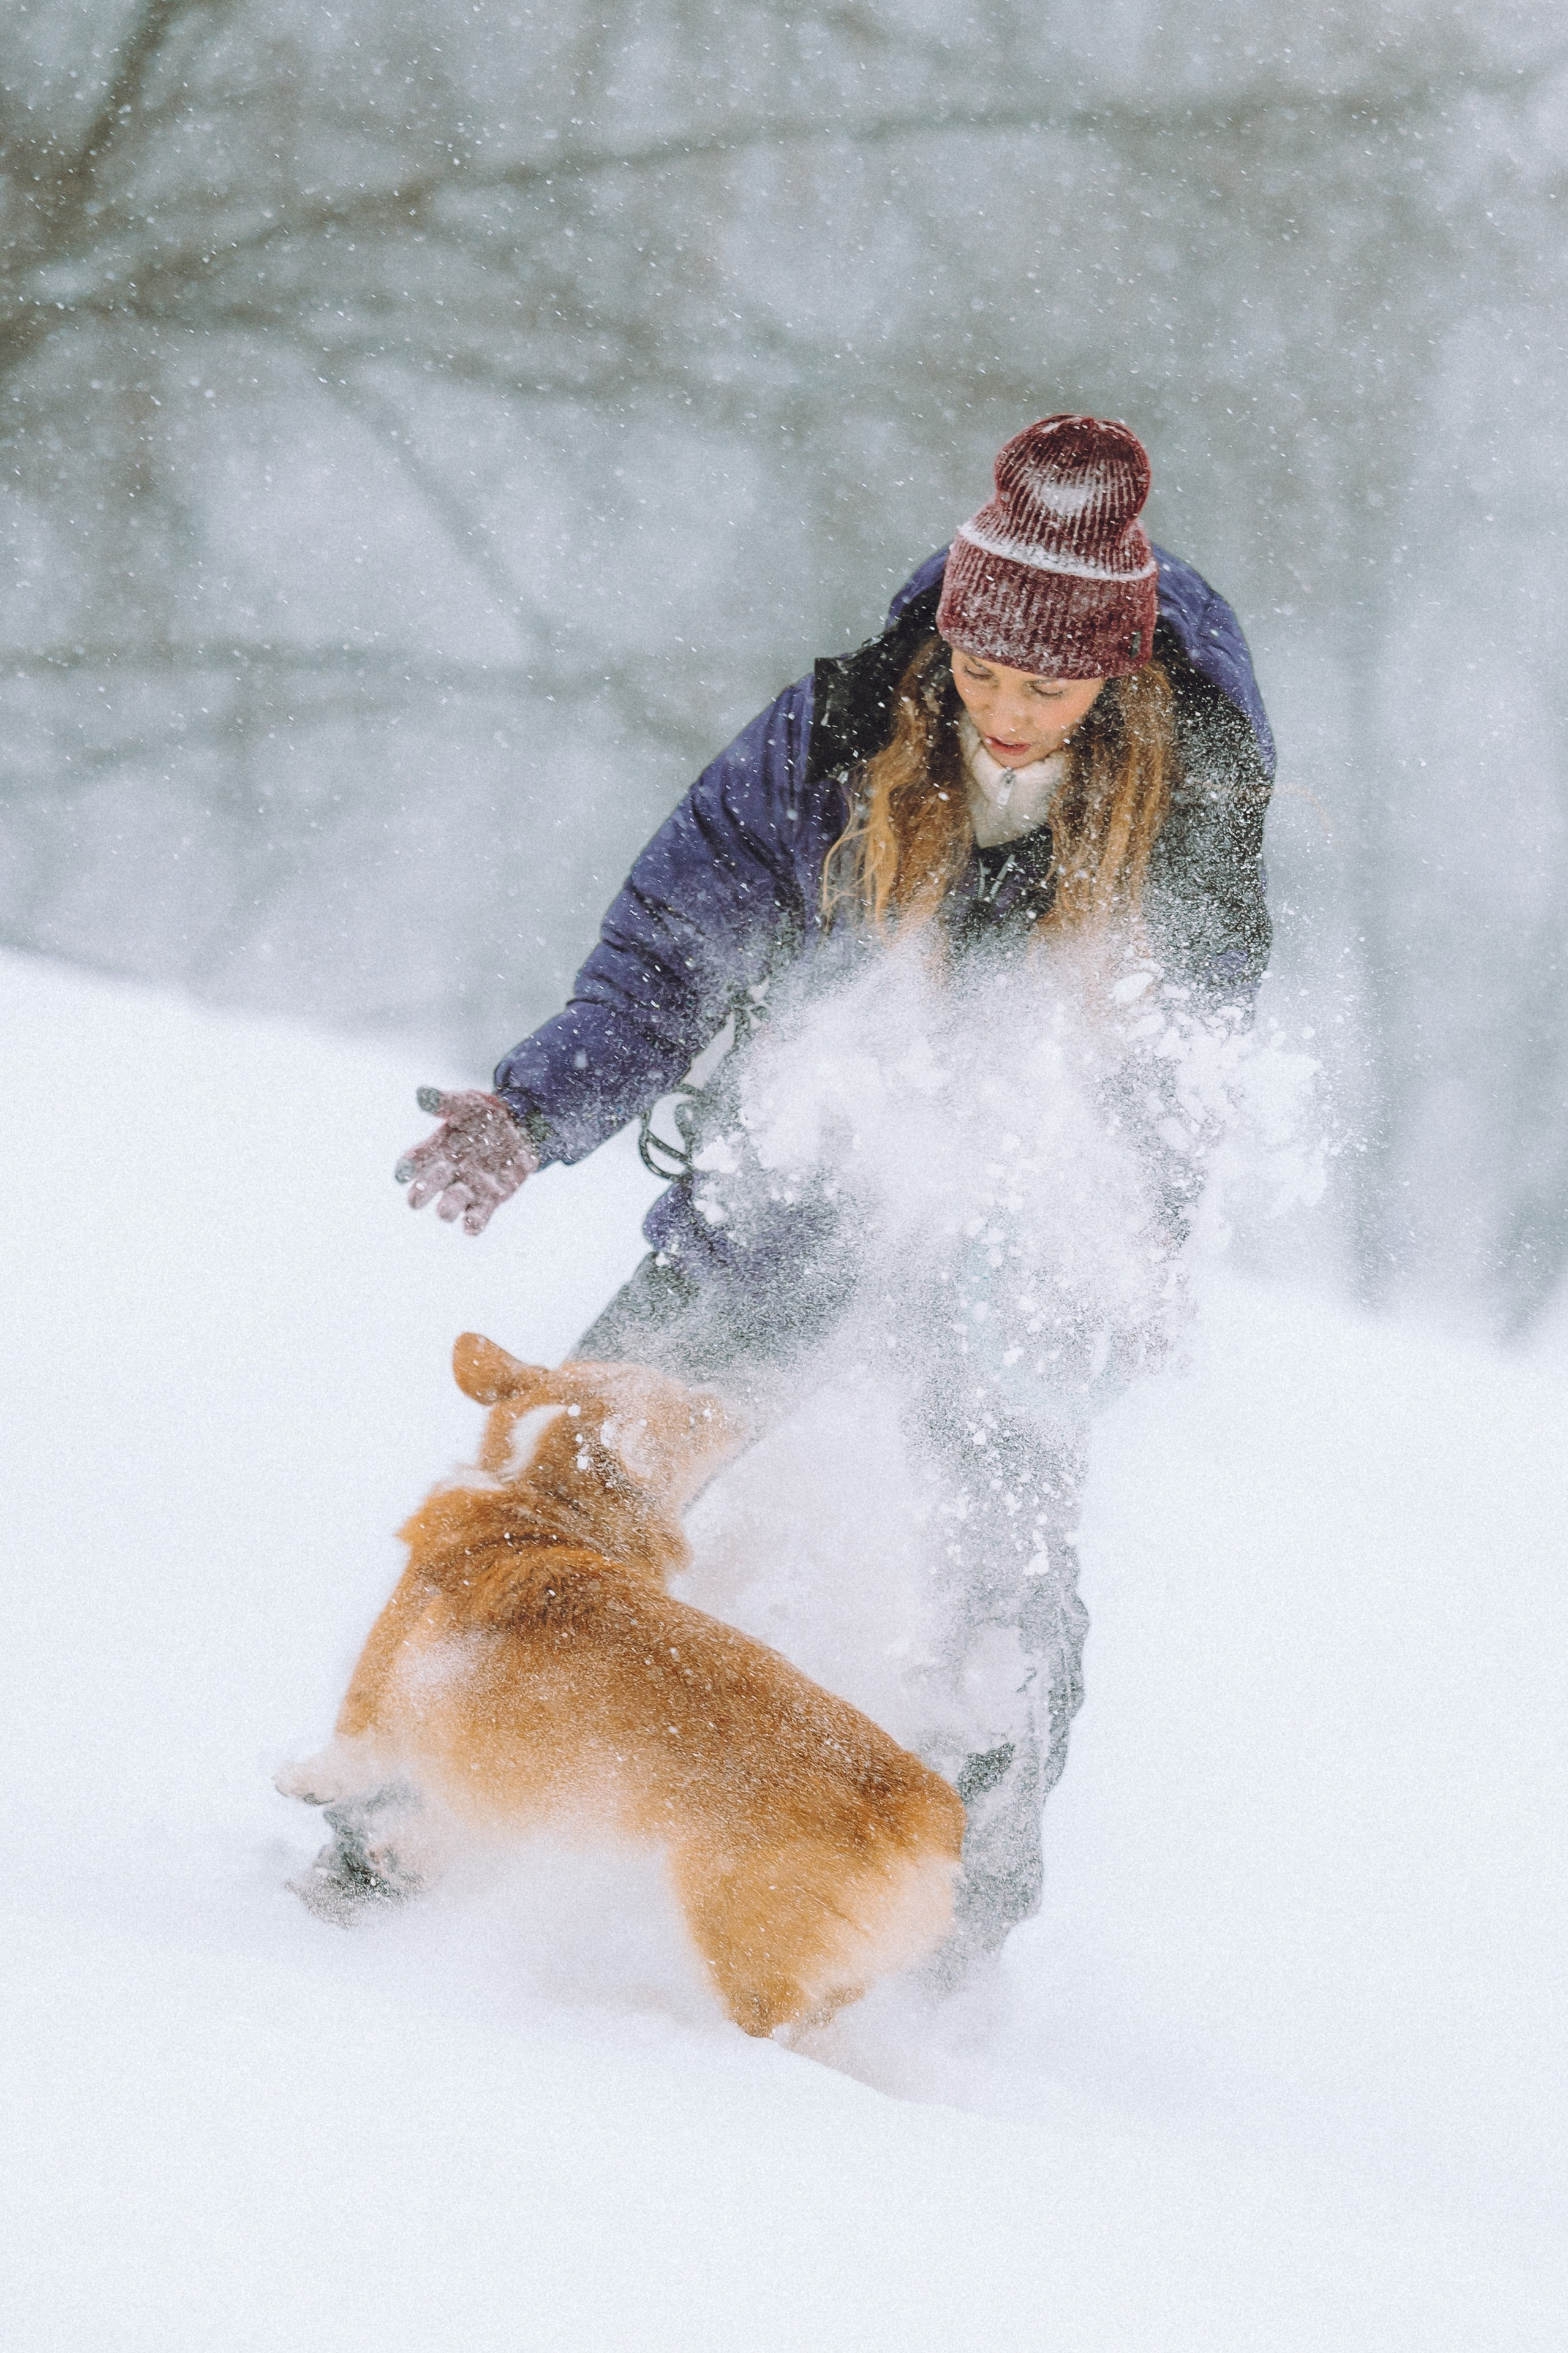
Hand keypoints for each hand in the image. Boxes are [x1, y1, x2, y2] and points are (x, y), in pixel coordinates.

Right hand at [395, 1088, 537, 1235]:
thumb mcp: (467, 1103)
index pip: (414, 1161)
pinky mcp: (489, 1200)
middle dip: (421, 1193)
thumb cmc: (485, 1114)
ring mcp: (468, 1188)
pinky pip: (477, 1218)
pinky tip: (471, 1226)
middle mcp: (448, 1173)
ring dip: (446, 1209)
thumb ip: (445, 1102)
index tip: (402, 1173)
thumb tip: (421, 1094)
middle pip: (427, 1188)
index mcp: (436, 1150)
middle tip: (416, 1199)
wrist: (520, 1125)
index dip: (406, 1168)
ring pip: (449, 1207)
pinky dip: (473, 1224)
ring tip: (445, 1210)